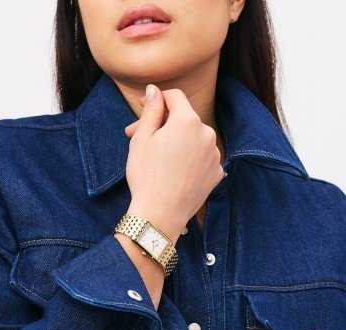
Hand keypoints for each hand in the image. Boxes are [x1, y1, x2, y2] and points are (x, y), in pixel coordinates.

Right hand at [125, 84, 224, 244]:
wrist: (160, 214)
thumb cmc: (146, 175)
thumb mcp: (141, 138)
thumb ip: (152, 109)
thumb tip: (155, 90)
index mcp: (188, 121)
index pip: (175, 96)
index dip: (157, 99)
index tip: (144, 108)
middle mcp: (207, 134)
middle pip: (184, 119)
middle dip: (162, 124)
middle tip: (138, 137)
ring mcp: (215, 155)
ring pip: (193, 138)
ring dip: (176, 142)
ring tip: (157, 158)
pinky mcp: (216, 173)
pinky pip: (202, 157)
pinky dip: (189, 158)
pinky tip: (173, 171)